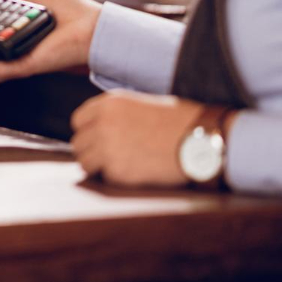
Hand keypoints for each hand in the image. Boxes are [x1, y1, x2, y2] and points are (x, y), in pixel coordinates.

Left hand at [70, 90, 205, 187]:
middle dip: (92, 150)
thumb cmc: (180, 121)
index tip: (100, 138)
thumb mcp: (142, 104)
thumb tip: (98, 126)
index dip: (89, 131)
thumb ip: (116, 113)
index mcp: (109, 104)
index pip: (78, 120)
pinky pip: (104, 177)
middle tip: (112, 155)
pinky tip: (135, 172)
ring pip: (84, 162)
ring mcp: (107, 148)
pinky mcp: (117, 171)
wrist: (202, 141)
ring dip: (99, 166)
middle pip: (78, 143)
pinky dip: (115, 178)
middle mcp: (103, 123)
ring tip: (123, 165)